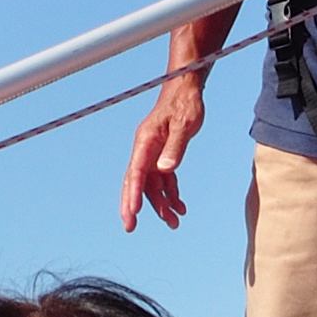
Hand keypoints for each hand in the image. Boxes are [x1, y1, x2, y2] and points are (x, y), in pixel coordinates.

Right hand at [120, 74, 206, 229]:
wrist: (187, 89)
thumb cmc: (185, 103)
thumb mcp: (184, 124)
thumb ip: (176, 147)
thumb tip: (165, 170)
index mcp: (145, 141)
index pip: (136, 172)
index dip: (133, 194)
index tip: (132, 213)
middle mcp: (145, 150)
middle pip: (136, 182)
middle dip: (133, 205)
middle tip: (130, 228)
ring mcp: (153, 153)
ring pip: (152, 185)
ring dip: (161, 205)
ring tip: (174, 224)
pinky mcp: (163, 154)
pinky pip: (165, 180)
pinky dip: (171, 194)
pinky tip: (181, 207)